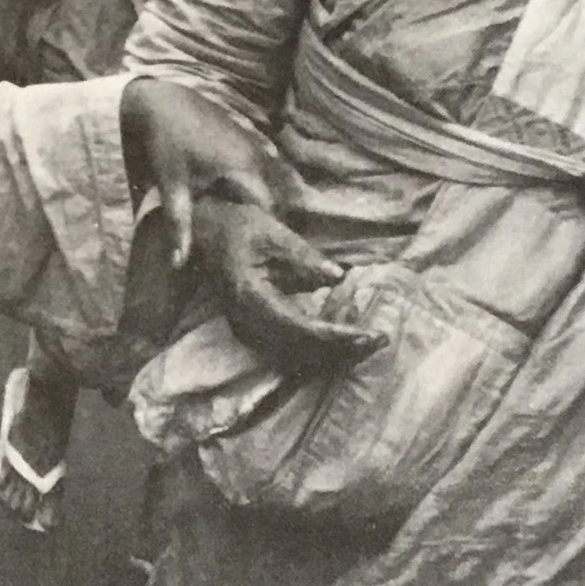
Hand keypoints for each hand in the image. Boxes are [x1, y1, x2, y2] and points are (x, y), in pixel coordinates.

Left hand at [119, 77, 297, 267]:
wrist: (161, 100)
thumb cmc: (166, 142)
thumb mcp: (171, 185)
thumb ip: (179, 224)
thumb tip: (178, 262)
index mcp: (243, 168)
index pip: (269, 208)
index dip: (264, 230)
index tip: (253, 249)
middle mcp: (256, 155)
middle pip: (272, 196)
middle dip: (262, 217)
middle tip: (246, 239)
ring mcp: (254, 143)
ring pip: (267, 181)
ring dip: (257, 200)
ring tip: (242, 222)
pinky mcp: (246, 137)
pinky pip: (260, 166)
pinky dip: (253, 182)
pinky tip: (236, 195)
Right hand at [194, 198, 368, 376]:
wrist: (205, 233)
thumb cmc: (238, 227)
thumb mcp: (273, 233)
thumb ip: (305, 258)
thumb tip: (338, 278)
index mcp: (250, 296)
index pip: (298, 328)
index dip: (335, 336)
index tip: (368, 334)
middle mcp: (246, 321)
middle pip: (299, 351)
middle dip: (342, 351)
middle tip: (379, 340)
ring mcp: (246, 329)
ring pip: (295, 358)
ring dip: (332, 356)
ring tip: (367, 344)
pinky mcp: (253, 330)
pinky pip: (288, 352)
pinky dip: (318, 352)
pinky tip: (342, 343)